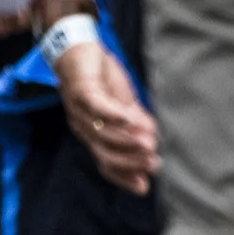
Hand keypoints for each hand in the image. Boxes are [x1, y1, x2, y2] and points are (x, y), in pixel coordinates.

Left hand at [55, 31, 159, 193]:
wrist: (80, 48)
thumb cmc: (102, 79)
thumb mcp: (124, 104)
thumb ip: (136, 122)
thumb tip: (153, 141)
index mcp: (93, 134)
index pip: (106, 163)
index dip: (124, 176)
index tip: (144, 186)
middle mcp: (84, 127)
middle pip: (105, 153)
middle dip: (130, 161)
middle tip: (153, 162)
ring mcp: (80, 110)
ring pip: (103, 132)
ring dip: (128, 139)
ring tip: (150, 142)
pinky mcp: (81, 90)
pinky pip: (97, 106)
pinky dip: (114, 115)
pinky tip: (131, 118)